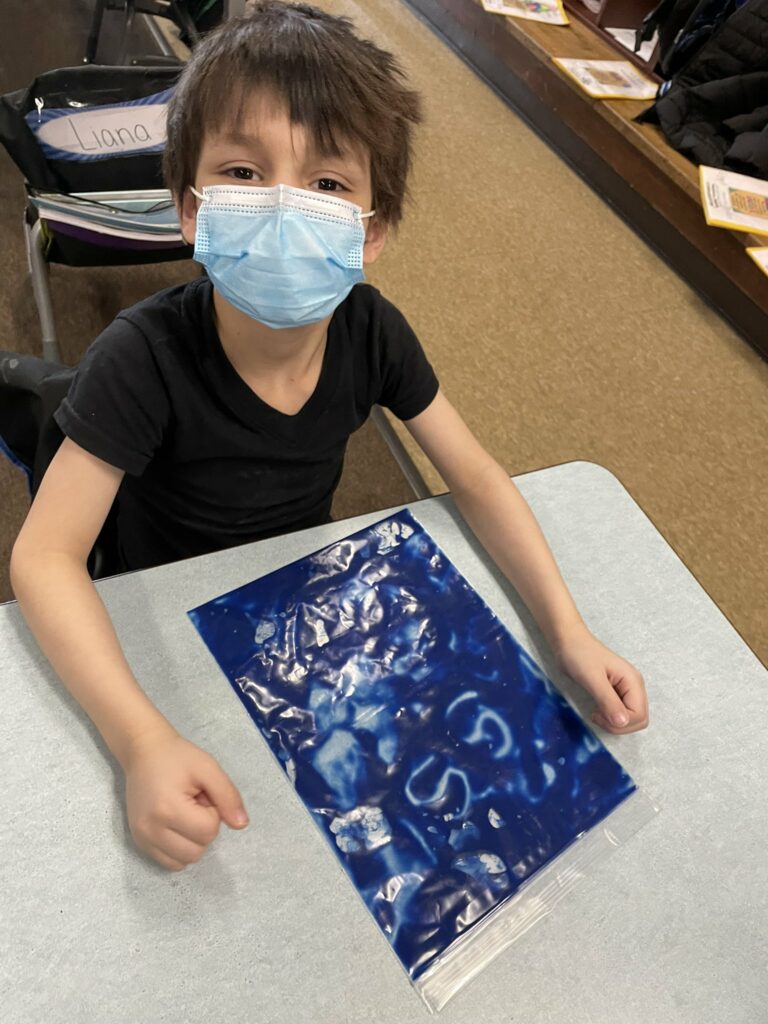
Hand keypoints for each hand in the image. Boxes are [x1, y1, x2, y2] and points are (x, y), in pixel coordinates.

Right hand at [123, 730, 248, 870]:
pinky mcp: (139, 843)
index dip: (213, 812)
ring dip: (192, 841)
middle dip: (203, 828)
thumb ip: (228, 796)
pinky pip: (170, 863)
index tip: (202, 795)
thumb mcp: (208, 769)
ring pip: (184, 861)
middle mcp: (151, 830)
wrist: (144, 753)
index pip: (208, 831)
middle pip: (197, 851)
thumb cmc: (178, 758)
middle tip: (193, 804)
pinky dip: (179, 849)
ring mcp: (142, 839)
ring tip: (183, 813)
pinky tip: (175, 825)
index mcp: (168, 809)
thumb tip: (241, 825)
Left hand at [554, 627, 648, 734]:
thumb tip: (623, 723)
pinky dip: (611, 717)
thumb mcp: (592, 679)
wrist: (568, 640)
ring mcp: (627, 689)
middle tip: (596, 716)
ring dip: (615, 723)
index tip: (597, 715)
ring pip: (631, 718)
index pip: (639, 715)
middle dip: (619, 725)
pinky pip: (622, 712)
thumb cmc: (579, 655)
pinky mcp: (617, 692)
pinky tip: (597, 710)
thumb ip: (608, 700)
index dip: (620, 723)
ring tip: (596, 713)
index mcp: (633, 681)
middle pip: (639, 719)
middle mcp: (634, 686)